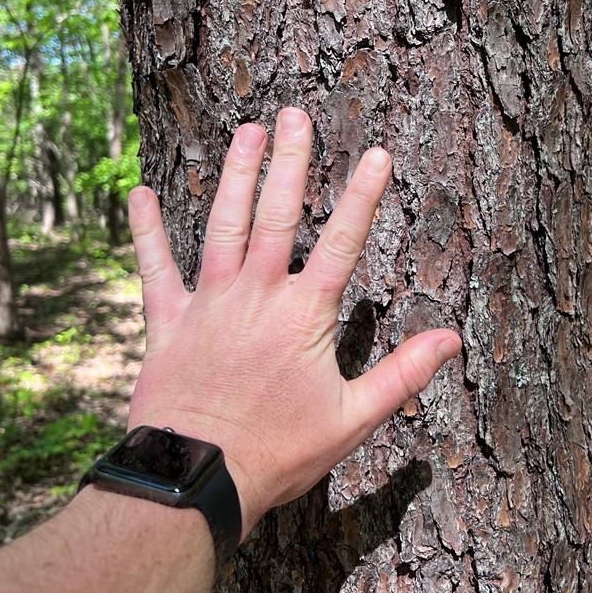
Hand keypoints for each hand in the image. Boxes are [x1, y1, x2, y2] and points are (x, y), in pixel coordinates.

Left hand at [124, 108, 460, 537]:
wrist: (197, 477)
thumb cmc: (279, 452)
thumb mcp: (353, 419)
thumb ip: (403, 374)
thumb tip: (451, 338)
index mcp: (304, 314)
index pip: (344, 242)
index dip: (363, 196)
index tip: (377, 153)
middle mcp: (257, 294)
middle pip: (277, 215)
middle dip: (289, 162)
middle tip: (294, 115)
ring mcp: (209, 304)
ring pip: (223, 226)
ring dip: (235, 177)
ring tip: (245, 131)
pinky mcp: (168, 322)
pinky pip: (155, 270)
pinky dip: (146, 233)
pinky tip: (139, 194)